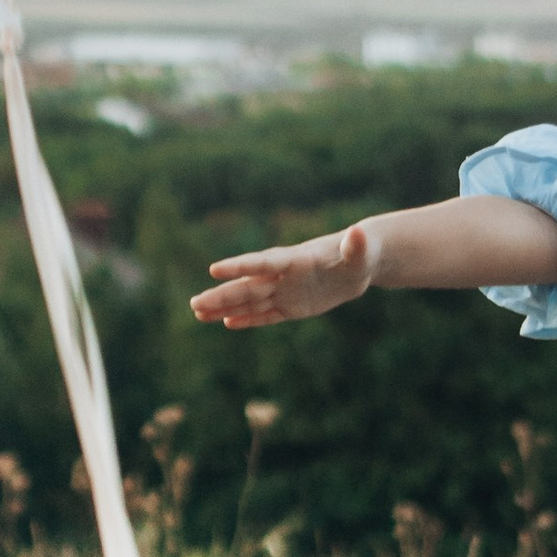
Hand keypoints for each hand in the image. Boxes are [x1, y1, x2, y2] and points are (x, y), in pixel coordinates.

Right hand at [191, 226, 376, 328]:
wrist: (361, 261)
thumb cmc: (362, 252)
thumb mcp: (362, 251)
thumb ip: (356, 245)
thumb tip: (358, 234)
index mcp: (296, 260)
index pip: (263, 263)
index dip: (240, 266)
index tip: (214, 269)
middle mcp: (285, 276)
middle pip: (248, 287)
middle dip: (222, 295)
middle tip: (194, 304)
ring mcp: (286, 291)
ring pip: (250, 301)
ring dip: (225, 307)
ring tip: (198, 312)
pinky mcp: (293, 306)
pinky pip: (267, 315)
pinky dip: (248, 319)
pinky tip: (226, 323)